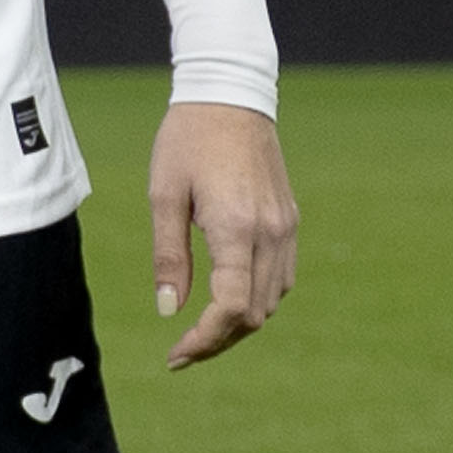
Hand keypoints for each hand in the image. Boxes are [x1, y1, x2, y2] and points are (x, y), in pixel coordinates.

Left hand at [150, 95, 295, 365]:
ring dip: (239, 324)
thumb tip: (169, 310)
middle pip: (255, 314)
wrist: (231, 97)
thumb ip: (169, 257)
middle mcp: (270, 233)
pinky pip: (281, 277)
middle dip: (218, 340)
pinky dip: (256, 299)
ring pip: (272, 300)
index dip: (205, 340)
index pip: (232, 307)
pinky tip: (226, 299)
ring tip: (199, 332)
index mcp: (236, 227)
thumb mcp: (163, 195)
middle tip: (180, 352)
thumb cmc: (187, 141)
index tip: (175, 355)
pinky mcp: (289, 221)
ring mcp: (286, 228)